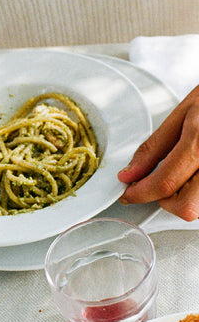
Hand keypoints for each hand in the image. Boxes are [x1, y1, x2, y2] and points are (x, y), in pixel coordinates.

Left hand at [118, 85, 198, 220]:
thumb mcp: (183, 113)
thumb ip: (154, 148)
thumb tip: (131, 173)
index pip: (165, 183)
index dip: (140, 192)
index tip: (129, 192)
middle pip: (186, 207)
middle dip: (165, 201)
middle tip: (156, 183)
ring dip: (185, 198)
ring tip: (184, 172)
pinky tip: (196, 173)